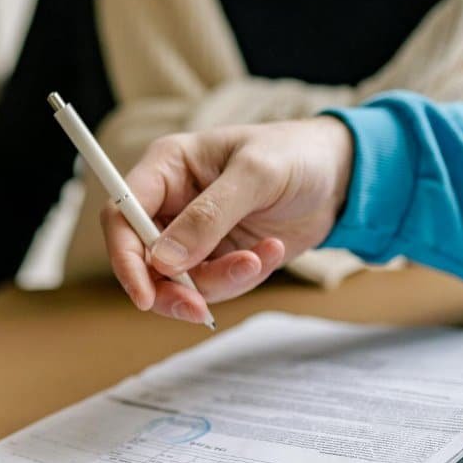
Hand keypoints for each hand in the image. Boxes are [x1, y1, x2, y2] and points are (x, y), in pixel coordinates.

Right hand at [101, 117, 354, 323]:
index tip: (144, 294)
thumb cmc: (295, 154)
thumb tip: (165, 260)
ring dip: (219, 282)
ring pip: (180, 281)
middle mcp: (172, 203)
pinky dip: (243, 278)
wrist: (341, 175)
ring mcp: (194, 234)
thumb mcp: (255, 175)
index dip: (124, 256)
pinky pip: (215, 286)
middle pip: (142, 259)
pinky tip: (271, 251)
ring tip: (260, 257)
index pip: (121, 214)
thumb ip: (209, 216)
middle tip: (198, 308)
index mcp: (167, 167)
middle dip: (170, 289)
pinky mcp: (218, 257)